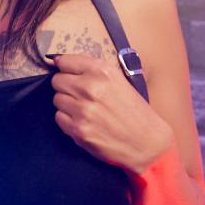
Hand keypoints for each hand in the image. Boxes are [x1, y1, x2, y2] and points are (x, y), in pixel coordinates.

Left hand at [49, 52, 174, 176]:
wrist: (147, 142)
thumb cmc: (135, 112)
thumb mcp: (120, 80)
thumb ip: (93, 70)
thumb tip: (61, 61)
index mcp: (102, 72)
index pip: (65, 61)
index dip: (64, 68)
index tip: (67, 72)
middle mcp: (90, 88)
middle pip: (57, 81)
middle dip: (65, 87)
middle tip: (79, 95)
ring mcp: (83, 110)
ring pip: (57, 99)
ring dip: (67, 104)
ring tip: (85, 110)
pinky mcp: (78, 130)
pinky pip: (59, 118)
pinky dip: (68, 120)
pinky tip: (84, 122)